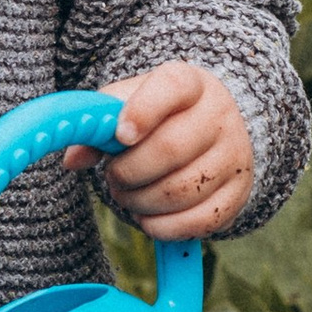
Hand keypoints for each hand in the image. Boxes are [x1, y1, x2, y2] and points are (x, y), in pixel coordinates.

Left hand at [61, 62, 255, 239]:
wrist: (214, 132)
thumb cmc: (161, 117)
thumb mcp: (129, 105)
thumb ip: (99, 124)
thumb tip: (73, 159)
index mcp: (190, 83)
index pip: (172, 87)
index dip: (142, 112)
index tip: (120, 135)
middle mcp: (219, 116)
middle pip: (171, 148)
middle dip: (129, 172)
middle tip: (113, 178)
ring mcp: (234, 156)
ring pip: (182, 190)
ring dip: (141, 202)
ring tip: (128, 195)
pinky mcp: (238, 193)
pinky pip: (200, 221)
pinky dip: (164, 227)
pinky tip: (148, 218)